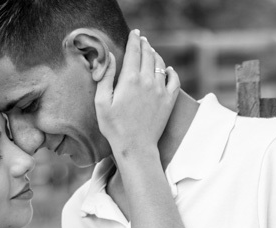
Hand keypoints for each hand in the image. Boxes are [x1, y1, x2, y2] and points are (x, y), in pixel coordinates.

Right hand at [94, 30, 179, 159]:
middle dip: (145, 45)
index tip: (134, 33)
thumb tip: (110, 56)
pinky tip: (168, 69)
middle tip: (142, 39)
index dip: (134, 39)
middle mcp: (148, 81)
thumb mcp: (101, 101)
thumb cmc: (114, 126)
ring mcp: (161, 91)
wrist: (136, 147)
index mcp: (130, 79)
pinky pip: (174, 81)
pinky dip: (171, 72)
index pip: (134, 51)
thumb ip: (106, 76)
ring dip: (155, 55)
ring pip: (160, 65)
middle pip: (148, 55)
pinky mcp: (169, 101)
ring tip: (151, 52)